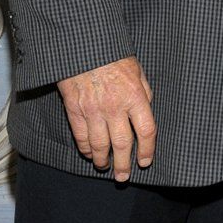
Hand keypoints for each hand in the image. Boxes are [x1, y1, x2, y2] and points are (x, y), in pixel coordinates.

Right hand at [57, 56, 156, 181]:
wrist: (83, 46)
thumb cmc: (113, 55)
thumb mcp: (137, 69)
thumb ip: (143, 91)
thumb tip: (147, 108)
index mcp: (135, 95)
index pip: (146, 130)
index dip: (147, 149)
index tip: (145, 161)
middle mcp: (115, 106)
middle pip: (122, 144)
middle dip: (124, 164)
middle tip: (123, 176)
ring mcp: (93, 110)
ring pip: (99, 145)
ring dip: (103, 160)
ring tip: (106, 167)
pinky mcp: (75, 110)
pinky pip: (81, 136)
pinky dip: (85, 148)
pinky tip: (89, 153)